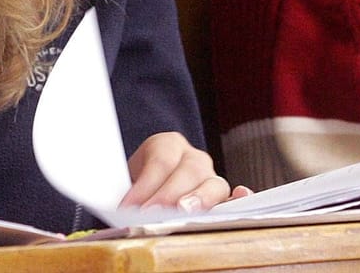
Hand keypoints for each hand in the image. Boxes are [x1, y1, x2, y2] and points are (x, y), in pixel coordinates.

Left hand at [122, 132, 248, 210]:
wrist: (156, 187)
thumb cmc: (142, 187)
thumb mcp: (130, 180)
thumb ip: (129, 192)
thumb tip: (120, 210)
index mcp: (167, 144)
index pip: (159, 162)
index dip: (144, 186)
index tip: (128, 208)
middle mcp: (193, 158)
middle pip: (188, 171)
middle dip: (169, 195)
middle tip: (152, 215)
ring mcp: (212, 177)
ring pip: (214, 183)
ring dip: (199, 200)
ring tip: (184, 213)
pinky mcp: (224, 197)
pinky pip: (235, 197)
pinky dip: (238, 199)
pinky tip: (239, 198)